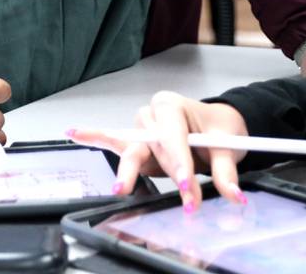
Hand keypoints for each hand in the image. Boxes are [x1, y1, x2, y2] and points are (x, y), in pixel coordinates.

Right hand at [68, 90, 249, 210]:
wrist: (215, 125)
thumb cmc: (218, 128)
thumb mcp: (228, 145)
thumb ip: (226, 171)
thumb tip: (233, 195)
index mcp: (171, 106)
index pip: (173, 136)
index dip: (180, 161)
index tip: (188, 185)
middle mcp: (151, 115)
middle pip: (152, 146)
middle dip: (168, 173)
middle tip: (184, 198)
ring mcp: (140, 130)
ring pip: (134, 152)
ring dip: (131, 173)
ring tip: (121, 188)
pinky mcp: (136, 144)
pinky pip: (113, 141)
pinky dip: (94, 137)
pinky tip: (73, 132)